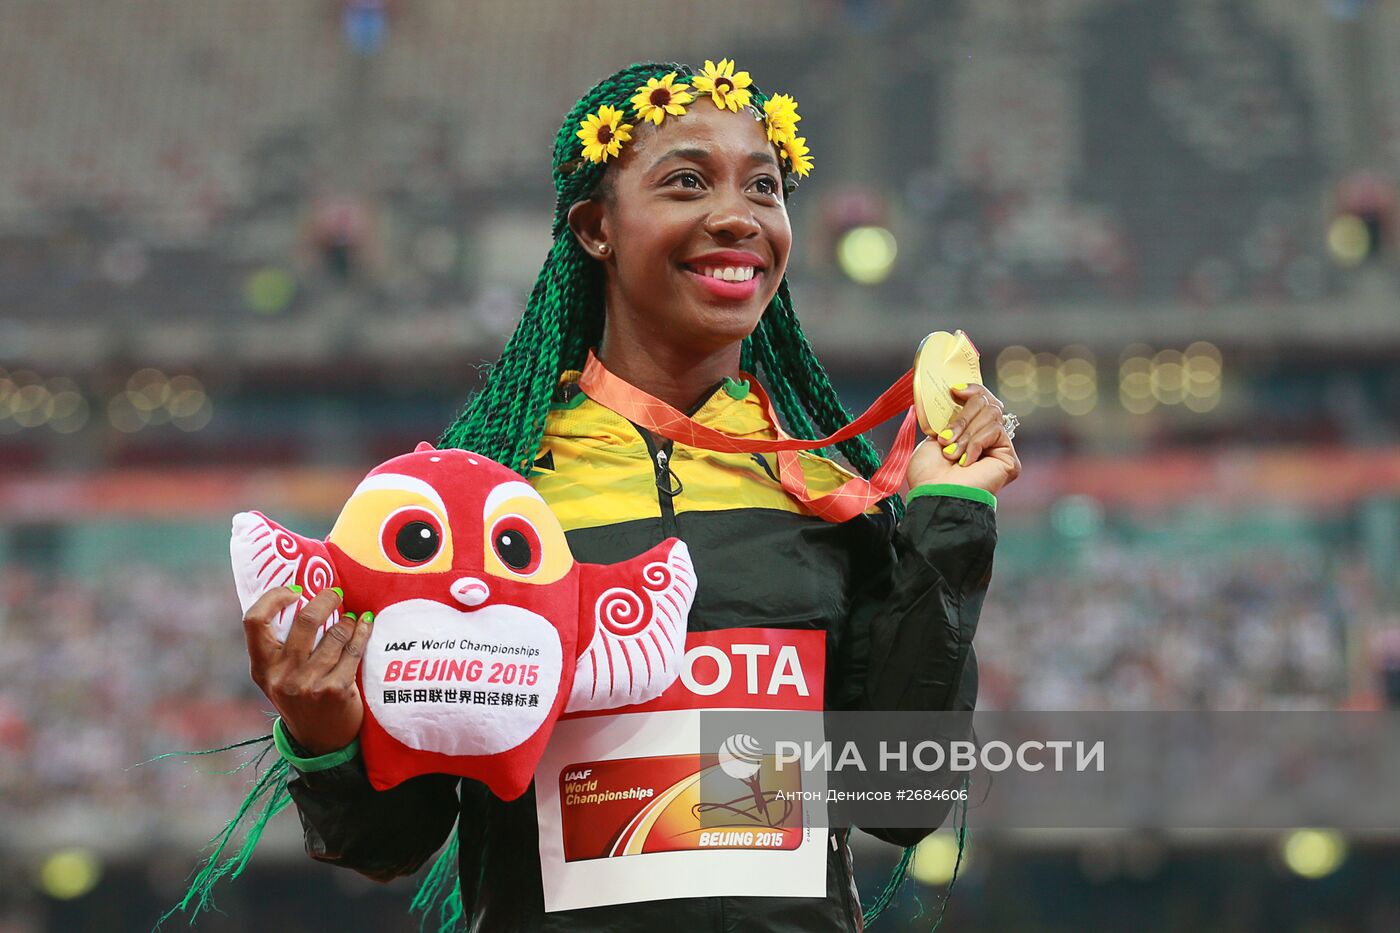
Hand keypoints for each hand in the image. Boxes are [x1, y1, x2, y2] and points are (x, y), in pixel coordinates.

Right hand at [243, 585, 371, 754]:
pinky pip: (353, 650)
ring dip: (348, 620)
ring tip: (352, 618)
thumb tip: (302, 596)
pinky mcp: (335, 690)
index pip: (254, 621)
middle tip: (335, 593)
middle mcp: (282, 676)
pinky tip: (366, 624)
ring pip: (335, 633)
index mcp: (262, 667)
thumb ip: (283, 646)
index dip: (273, 598)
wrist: (320, 741)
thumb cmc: (301, 697)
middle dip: (325, 599)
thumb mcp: (279, 676)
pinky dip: (362, 632)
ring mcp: (309, 684)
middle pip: (305, 620)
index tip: (294, 590)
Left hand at [906, 383, 1021, 494]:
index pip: (982, 399)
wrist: (936, 494)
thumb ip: (950, 416)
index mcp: (969, 432)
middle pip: (987, 402)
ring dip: (966, 433)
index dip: (972, 389)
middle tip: (946, 438)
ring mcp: (999, 448)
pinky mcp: (1009, 458)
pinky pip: (996, 430)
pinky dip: (975, 443)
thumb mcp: (933, 436)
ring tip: (951, 453)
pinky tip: (965, 461)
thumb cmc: (928, 474)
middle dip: (963, 417)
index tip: (954, 390)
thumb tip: (955, 391)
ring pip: (991, 414)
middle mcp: (987, 439)